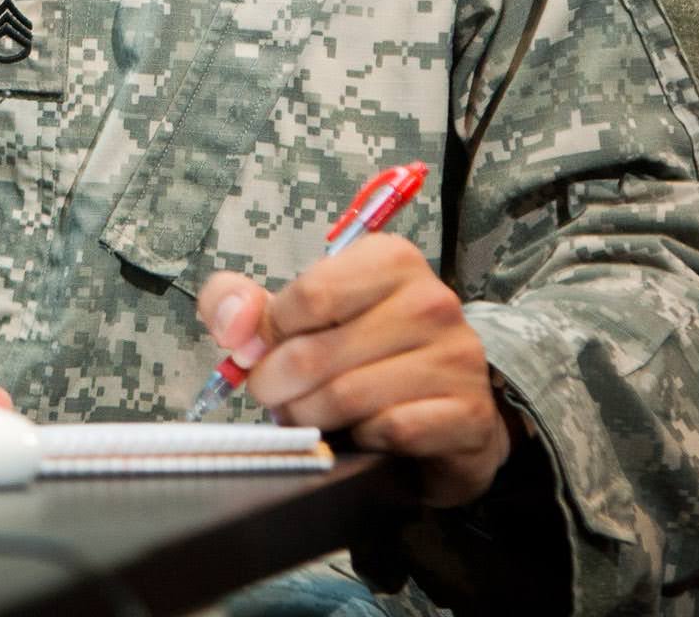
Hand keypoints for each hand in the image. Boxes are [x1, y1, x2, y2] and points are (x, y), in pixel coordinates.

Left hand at [196, 234, 508, 506]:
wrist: (447, 416)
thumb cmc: (366, 358)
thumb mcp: (302, 317)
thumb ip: (247, 306)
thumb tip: (231, 323)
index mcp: (390, 260)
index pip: (307, 295)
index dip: (269, 336)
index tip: (264, 354)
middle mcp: (430, 301)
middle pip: (316, 352)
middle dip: (278, 387)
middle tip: (277, 399)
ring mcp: (456, 356)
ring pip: (347, 396)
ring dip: (311, 417)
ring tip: (310, 416)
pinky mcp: (467, 413)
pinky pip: (390, 430)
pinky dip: (362, 439)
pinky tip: (363, 433)